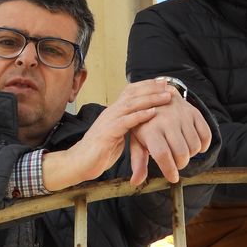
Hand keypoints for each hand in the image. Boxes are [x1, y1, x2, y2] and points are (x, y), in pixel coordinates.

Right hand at [41, 80, 171, 190]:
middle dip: (152, 88)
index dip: (147, 86)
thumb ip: (128, 127)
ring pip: (130, 104)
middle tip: (168, 85)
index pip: (130, 92)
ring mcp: (108, 121)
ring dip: (150, 99)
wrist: (79, 163)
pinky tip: (153, 113)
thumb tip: (144, 124)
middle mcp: (110, 112)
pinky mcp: (106, 134)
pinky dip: (140, 116)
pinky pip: (125, 121)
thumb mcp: (117, 136)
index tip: (163, 83)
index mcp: (113, 112)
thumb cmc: (99, 152)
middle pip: (132, 93)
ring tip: (166, 97)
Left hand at [127, 84, 211, 185]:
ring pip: (195, 146)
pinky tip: (193, 145)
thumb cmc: (145, 123)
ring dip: (191, 155)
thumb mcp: (137, 140)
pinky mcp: (194, 112)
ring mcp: (182, 116)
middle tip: (176, 163)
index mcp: (151, 129)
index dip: (169, 170)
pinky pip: (206, 135)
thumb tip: (136, 182)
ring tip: (181, 151)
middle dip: (181, 165)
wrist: (156, 95)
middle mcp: (167, 121)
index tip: (172, 177)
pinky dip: (203, 145)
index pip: (163, 155)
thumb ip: (138, 161)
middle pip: (181, 153)